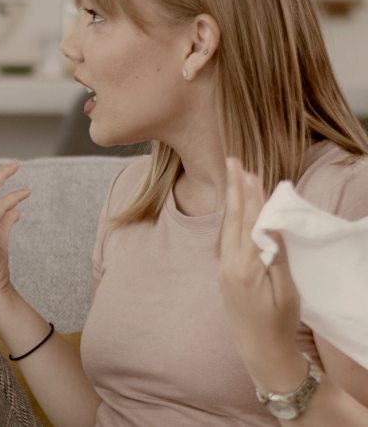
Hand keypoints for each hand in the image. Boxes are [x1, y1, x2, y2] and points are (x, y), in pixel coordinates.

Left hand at [218, 158, 308, 392]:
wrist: (258, 349)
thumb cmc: (278, 323)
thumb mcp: (286, 293)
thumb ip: (277, 259)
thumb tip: (273, 228)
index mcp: (244, 267)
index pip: (248, 223)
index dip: (250, 196)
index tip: (250, 172)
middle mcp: (228, 264)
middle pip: (232, 218)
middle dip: (235, 188)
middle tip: (233, 161)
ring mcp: (224, 267)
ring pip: (228, 226)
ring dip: (232, 199)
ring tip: (234, 175)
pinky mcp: (225, 271)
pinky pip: (227, 236)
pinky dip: (232, 216)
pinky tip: (235, 206)